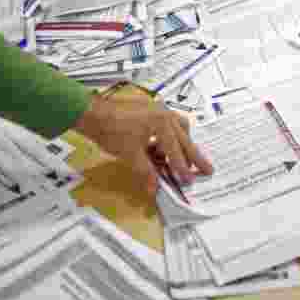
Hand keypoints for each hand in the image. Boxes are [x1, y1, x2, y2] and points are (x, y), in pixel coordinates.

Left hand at [74, 95, 212, 196]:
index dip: (182, 168)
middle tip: (207, 170)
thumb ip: (146, 172)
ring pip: (179, 127)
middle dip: (194, 156)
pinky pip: (168, 123)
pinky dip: (170, 136)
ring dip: (183, 143)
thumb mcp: (130, 155)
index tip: (189, 181)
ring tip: (184, 159)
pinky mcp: (150, 110)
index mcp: (163, 123)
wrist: (92, 113)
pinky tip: (163, 147)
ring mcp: (158, 109)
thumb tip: (154, 190)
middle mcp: (165, 113)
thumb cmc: (111, 131)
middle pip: (184, 138)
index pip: (175, 151)